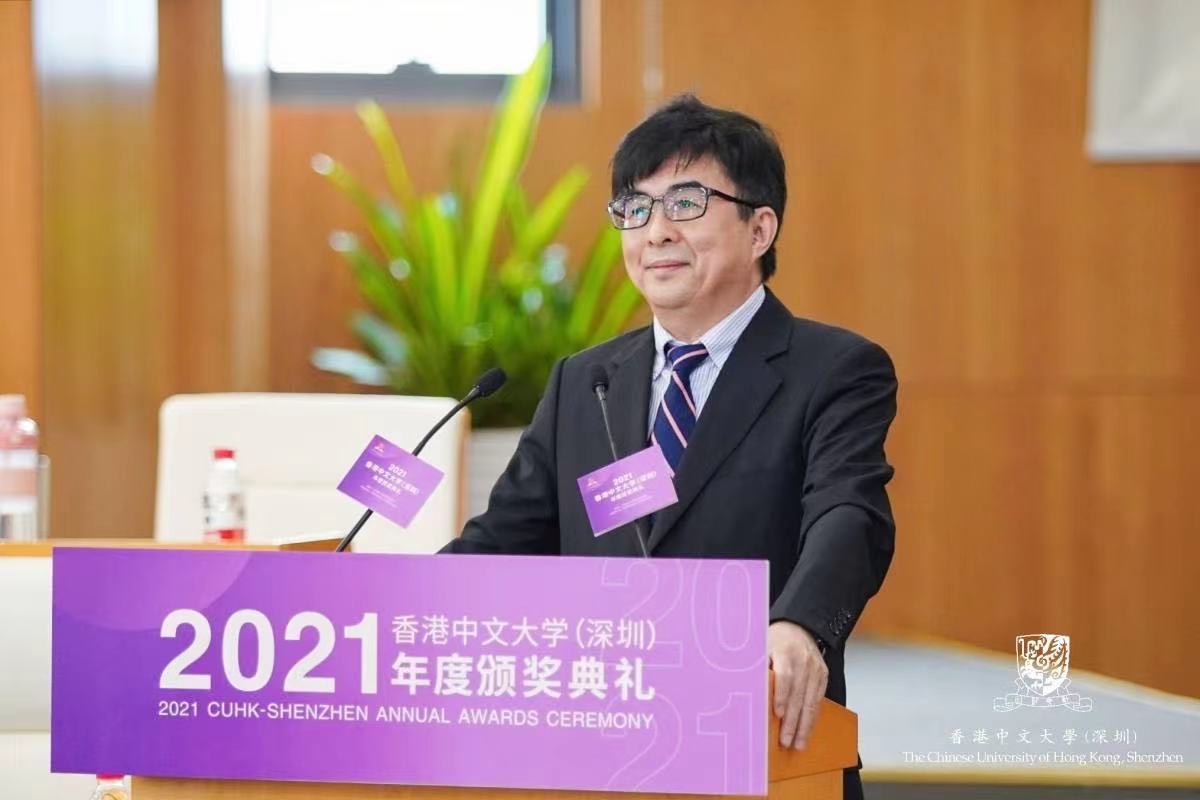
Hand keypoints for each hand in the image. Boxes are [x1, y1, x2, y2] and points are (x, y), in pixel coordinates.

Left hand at [768, 620, 827, 749]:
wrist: (799, 627)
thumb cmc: (774, 641)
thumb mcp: (760, 647)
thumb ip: (756, 668)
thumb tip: (746, 691)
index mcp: (785, 651)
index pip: (785, 675)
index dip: (781, 695)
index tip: (777, 713)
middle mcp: (803, 660)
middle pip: (799, 694)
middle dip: (792, 721)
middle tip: (786, 741)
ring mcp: (815, 668)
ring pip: (811, 701)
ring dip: (805, 725)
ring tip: (799, 744)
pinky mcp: (823, 675)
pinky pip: (819, 700)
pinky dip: (813, 717)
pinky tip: (807, 730)